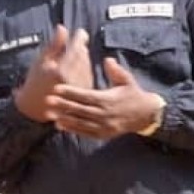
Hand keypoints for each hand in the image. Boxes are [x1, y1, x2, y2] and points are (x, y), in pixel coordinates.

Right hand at [13, 25, 92, 121]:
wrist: (36, 108)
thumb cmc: (35, 83)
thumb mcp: (40, 62)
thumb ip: (53, 45)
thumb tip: (62, 28)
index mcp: (61, 71)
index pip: (76, 47)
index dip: (79, 37)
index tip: (79, 32)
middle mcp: (73, 80)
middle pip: (83, 54)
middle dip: (78, 47)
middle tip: (70, 47)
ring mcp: (80, 87)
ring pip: (87, 63)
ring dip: (81, 58)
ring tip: (68, 61)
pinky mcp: (85, 92)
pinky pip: (88, 73)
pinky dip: (82, 69)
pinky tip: (72, 71)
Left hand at [46, 57, 161, 139]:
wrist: (146, 115)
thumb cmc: (134, 94)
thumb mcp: (127, 80)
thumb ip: (116, 70)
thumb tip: (107, 59)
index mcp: (108, 99)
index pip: (86, 95)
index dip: (71, 92)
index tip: (57, 88)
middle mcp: (105, 114)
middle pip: (80, 109)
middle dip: (63, 105)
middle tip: (47, 100)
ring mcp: (104, 126)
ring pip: (80, 122)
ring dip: (64, 118)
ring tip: (49, 114)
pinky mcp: (103, 134)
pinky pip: (85, 132)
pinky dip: (72, 129)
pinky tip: (60, 125)